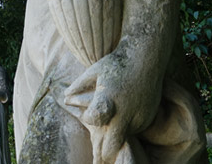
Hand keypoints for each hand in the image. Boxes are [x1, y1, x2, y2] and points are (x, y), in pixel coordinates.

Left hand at [64, 48, 160, 163]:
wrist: (146, 59)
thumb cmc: (115, 64)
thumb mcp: (93, 71)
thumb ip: (78, 86)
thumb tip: (65, 98)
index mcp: (109, 98)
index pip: (96, 117)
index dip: (89, 119)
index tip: (85, 119)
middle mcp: (125, 111)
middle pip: (113, 142)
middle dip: (103, 154)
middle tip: (95, 162)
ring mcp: (138, 116)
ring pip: (123, 138)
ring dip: (113, 144)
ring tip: (102, 157)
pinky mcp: (147, 118)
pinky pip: (133, 131)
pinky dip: (124, 133)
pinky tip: (116, 134)